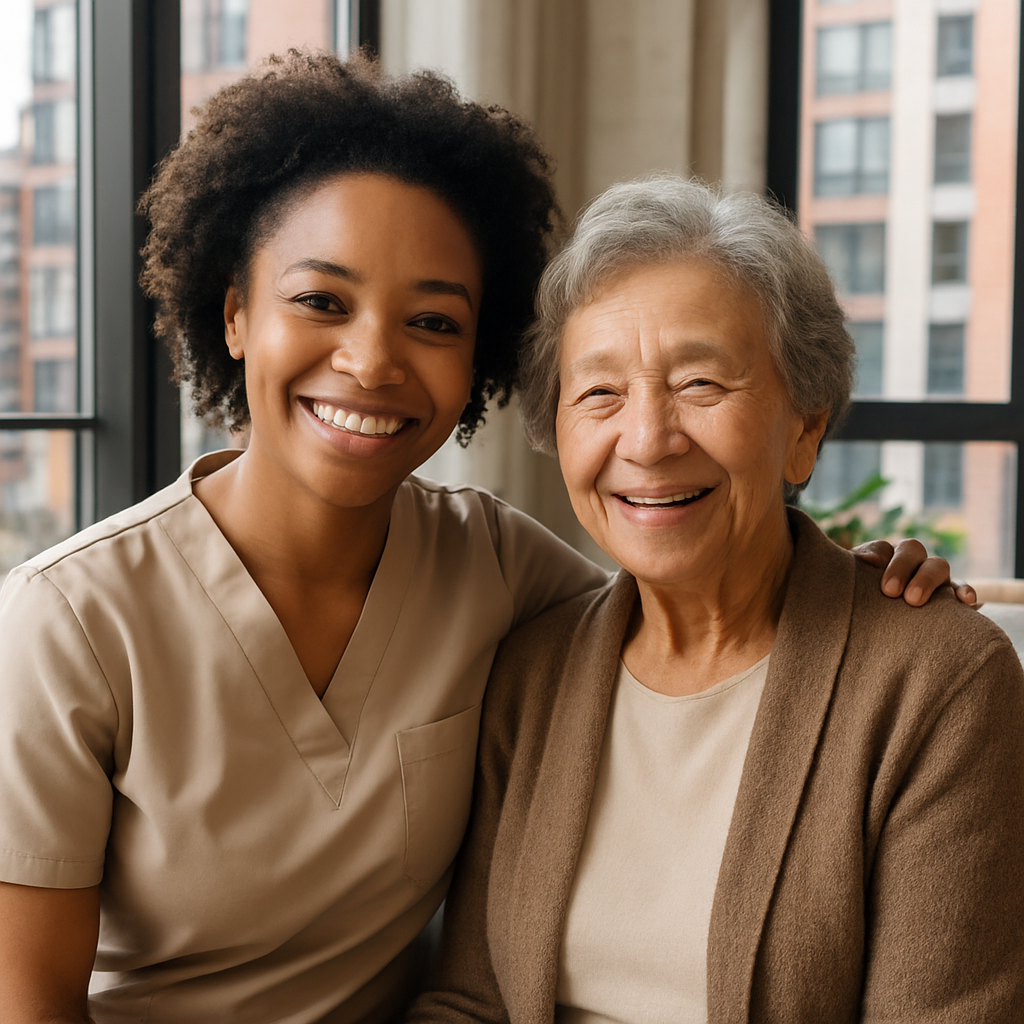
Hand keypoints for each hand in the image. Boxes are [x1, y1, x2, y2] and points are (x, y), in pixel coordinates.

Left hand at [852, 538, 977, 607]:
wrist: (875, 632)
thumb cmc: (861, 609)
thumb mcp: (853, 591)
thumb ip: (855, 572)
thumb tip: (867, 560)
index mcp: (882, 558)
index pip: (882, 547)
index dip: (877, 553)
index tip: (870, 565)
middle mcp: (909, 562)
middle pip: (912, 549)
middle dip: (901, 567)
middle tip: (889, 591)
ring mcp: (931, 576)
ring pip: (937, 565)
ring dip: (927, 579)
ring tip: (914, 600)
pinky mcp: (949, 594)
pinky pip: (961, 589)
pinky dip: (965, 592)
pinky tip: (967, 602)